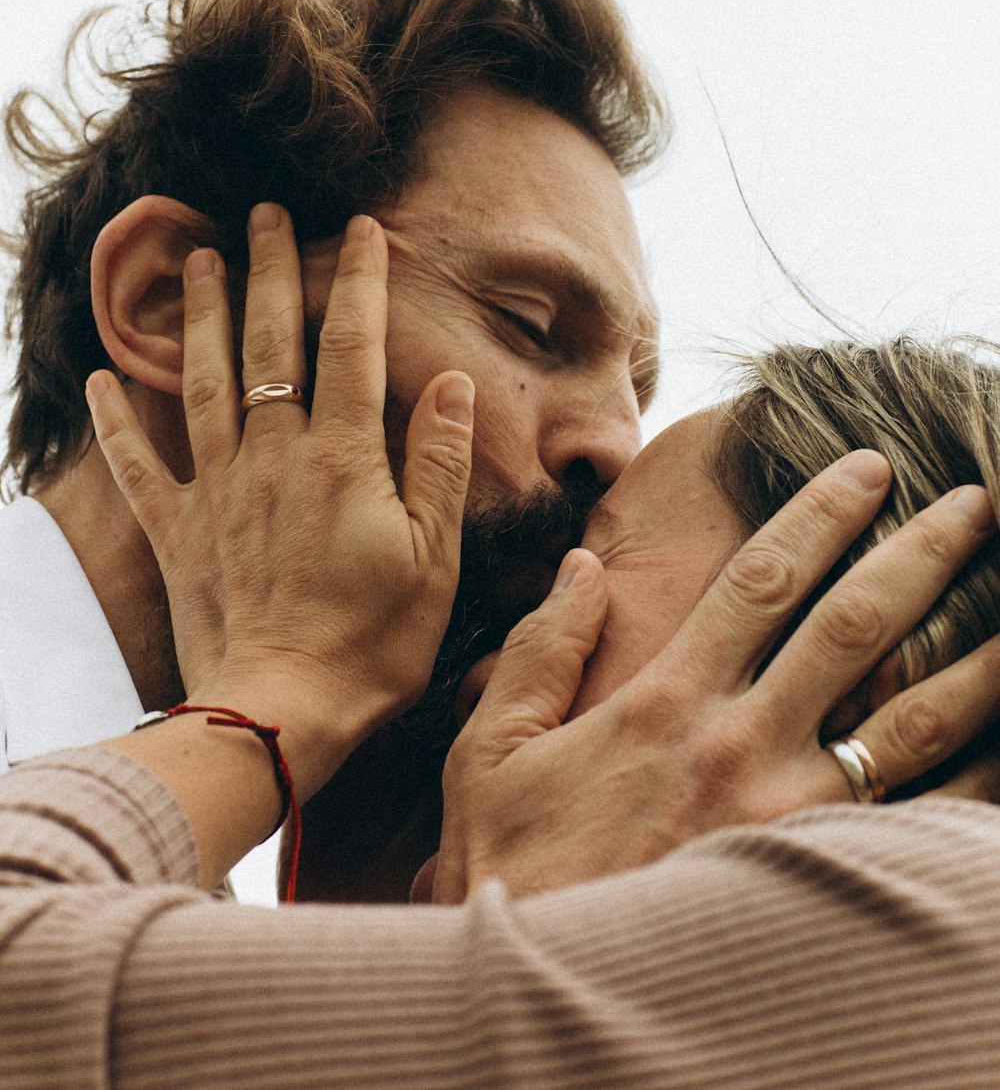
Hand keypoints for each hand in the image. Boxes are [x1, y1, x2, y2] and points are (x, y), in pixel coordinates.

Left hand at [87, 204, 474, 799]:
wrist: (279, 716)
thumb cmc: (371, 645)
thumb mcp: (433, 559)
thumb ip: (439, 465)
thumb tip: (452, 384)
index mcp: (342, 460)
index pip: (352, 346)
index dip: (360, 282)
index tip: (363, 228)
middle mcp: (274, 457)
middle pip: (269, 345)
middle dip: (270, 272)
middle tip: (266, 213)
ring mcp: (218, 491)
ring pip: (203, 383)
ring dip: (200, 317)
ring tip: (199, 259)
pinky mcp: (178, 533)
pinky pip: (137, 466)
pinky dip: (116, 421)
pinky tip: (100, 377)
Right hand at [431, 458, 999, 900]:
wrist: (534, 1002)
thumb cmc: (512, 873)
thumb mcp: (493, 750)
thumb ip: (542, 648)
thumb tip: (582, 563)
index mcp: (666, 699)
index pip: (763, 578)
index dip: (821, 511)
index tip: (868, 467)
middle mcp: (741, 744)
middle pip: (852, 626)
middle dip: (921, 554)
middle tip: (975, 502)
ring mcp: (790, 819)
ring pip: (909, 720)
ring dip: (975, 655)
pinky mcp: (818, 885)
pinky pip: (920, 825)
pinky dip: (973, 779)